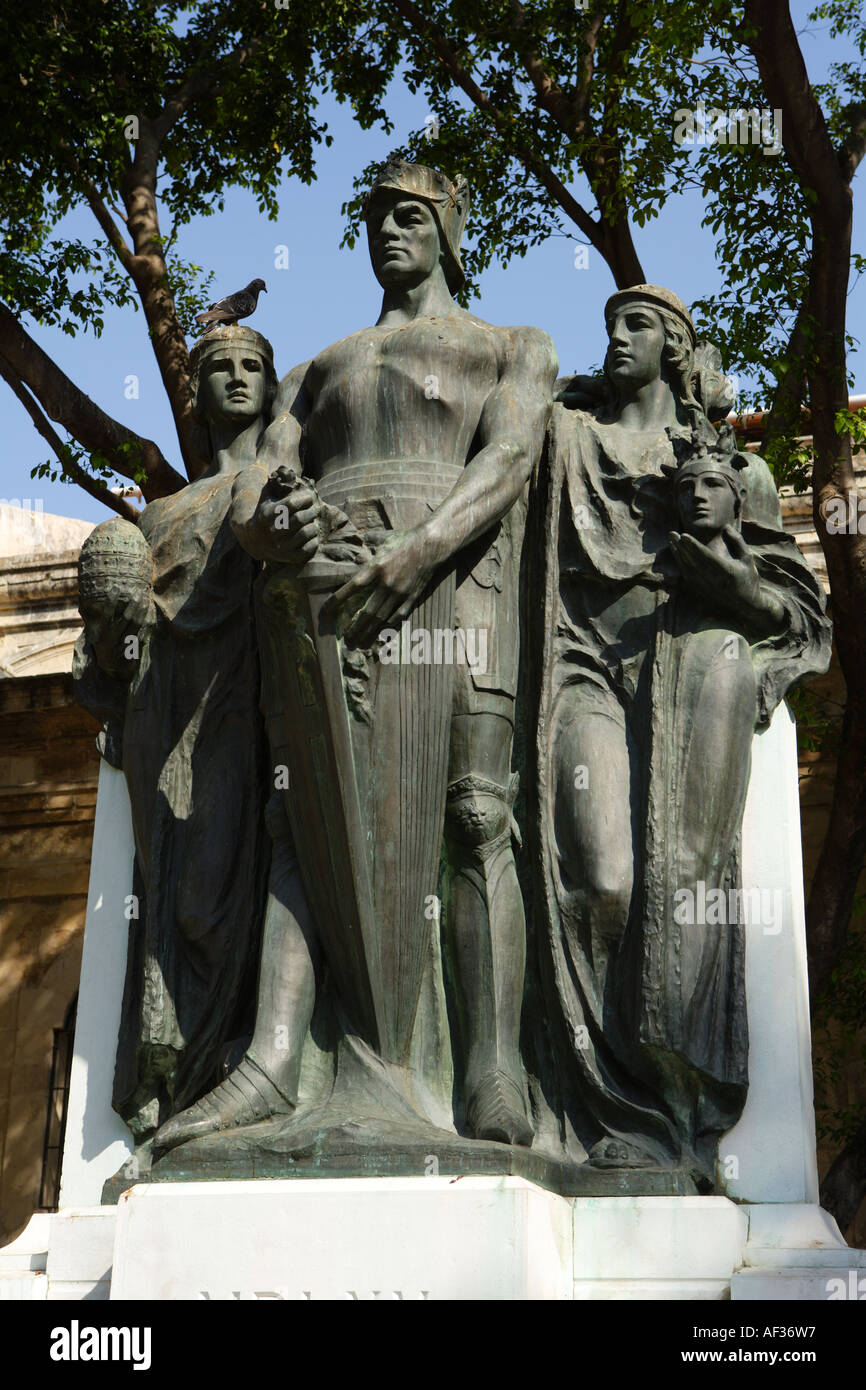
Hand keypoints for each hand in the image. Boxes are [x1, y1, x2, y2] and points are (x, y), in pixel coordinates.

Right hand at [253, 467, 320, 563]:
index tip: (309, 497)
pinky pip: (309, 548)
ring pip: (307, 533)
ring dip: (313, 525)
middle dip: (312, 510)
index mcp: (268, 515)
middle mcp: (273, 533)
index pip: (291, 504)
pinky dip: (314, 540)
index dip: (304, 499)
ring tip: (312, 520)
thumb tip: (291, 472)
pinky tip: (311, 534)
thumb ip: (276, 483)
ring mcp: (281, 547)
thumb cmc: (264, 512)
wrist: (254, 540)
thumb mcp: (266, 497)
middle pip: (301, 519)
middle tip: (315, 507)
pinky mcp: (289, 558)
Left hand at [325, 527, 439, 646]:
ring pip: (382, 617)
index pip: (353, 587)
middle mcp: (387, 582)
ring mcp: (401, 592)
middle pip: (367, 610)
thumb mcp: (381, 543)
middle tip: (346, 637)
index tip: (326, 611)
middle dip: (355, 626)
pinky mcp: (412, 597)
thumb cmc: (404, 540)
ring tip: (360, 640)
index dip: (338, 600)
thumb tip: (351, 555)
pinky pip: (398, 616)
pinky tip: (382, 634)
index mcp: (377, 566)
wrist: (430, 544)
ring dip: (369, 630)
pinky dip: (389, 627)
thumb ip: (366, 553)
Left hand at [669, 525, 782, 632]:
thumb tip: (726, 527)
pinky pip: (686, 574)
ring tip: (671, 539)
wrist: (745, 605)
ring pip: (687, 567)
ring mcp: (705, 586)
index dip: (693, 545)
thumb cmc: (748, 579)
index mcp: (725, 571)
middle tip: (672, 533)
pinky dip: (680, 562)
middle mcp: (713, 579)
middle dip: (681, 546)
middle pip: (692, 560)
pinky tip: (676, 552)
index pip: (706, 556)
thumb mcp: (747, 559)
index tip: (683, 535)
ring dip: (678, 553)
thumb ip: (737, 542)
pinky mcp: (700, 589)